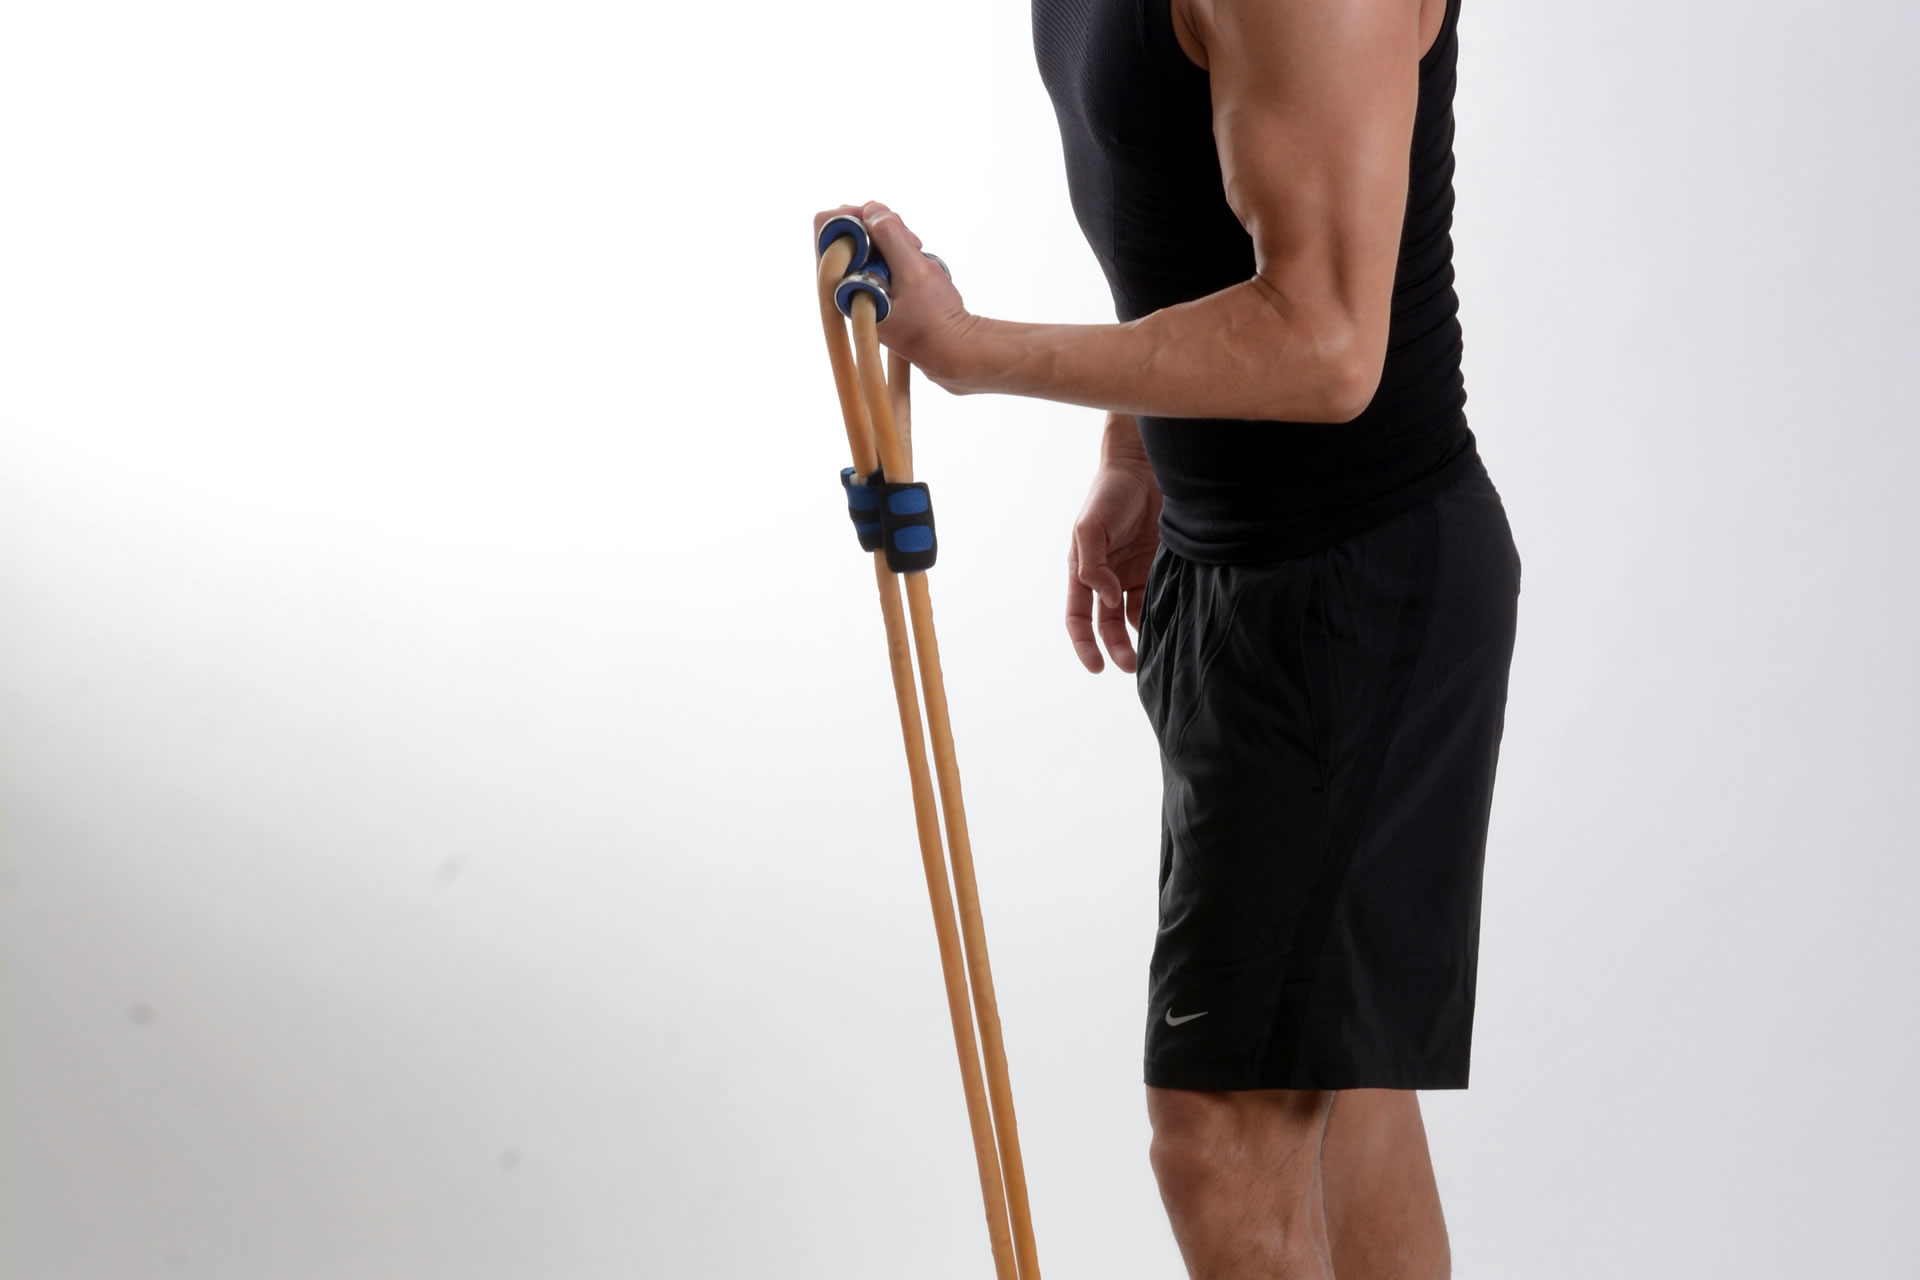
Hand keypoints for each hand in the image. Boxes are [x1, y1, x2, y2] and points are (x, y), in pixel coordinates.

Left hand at [812, 201, 975, 389]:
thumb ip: (890, 237)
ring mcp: (860, 287)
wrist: (954, 348)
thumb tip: (871, 209)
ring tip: (917, 250)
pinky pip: (878, 253)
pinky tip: (915, 260)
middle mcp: (845, 287)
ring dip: (891, 236)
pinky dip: (897, 248)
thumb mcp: (914, 271)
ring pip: (865, 240)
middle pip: (846, 231)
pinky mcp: (877, 288)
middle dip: (878, 225)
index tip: (885, 222)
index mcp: (843, 287)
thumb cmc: (935, 318)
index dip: (854, 215)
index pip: (826, 231)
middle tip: (909, 239)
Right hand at [1066, 455, 1161, 673]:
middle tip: (1132, 666)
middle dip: (1117, 648)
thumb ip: (1091, 564)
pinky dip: (1162, 613)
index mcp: (1083, 570)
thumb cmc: (1110, 493)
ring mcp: (1133, 573)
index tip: (1097, 668)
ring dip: (1141, 636)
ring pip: (1135, 616)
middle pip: (1108, 625)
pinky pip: (1158, 597)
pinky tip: (1170, 623)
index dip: (1084, 644)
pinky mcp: (1158, 566)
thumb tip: (1105, 599)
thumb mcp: (1090, 527)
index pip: (1078, 617)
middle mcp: (1107, 577)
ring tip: (1154, 651)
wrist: (1146, 468)